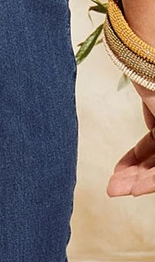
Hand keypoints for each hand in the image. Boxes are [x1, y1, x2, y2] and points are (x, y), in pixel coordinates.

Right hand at [107, 82, 154, 196]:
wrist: (154, 70)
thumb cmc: (154, 75)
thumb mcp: (151, 93)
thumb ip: (148, 105)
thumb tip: (144, 116)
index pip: (152, 145)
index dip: (134, 160)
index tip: (116, 171)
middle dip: (132, 176)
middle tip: (112, 188)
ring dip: (136, 183)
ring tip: (114, 191)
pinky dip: (150, 182)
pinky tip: (134, 189)